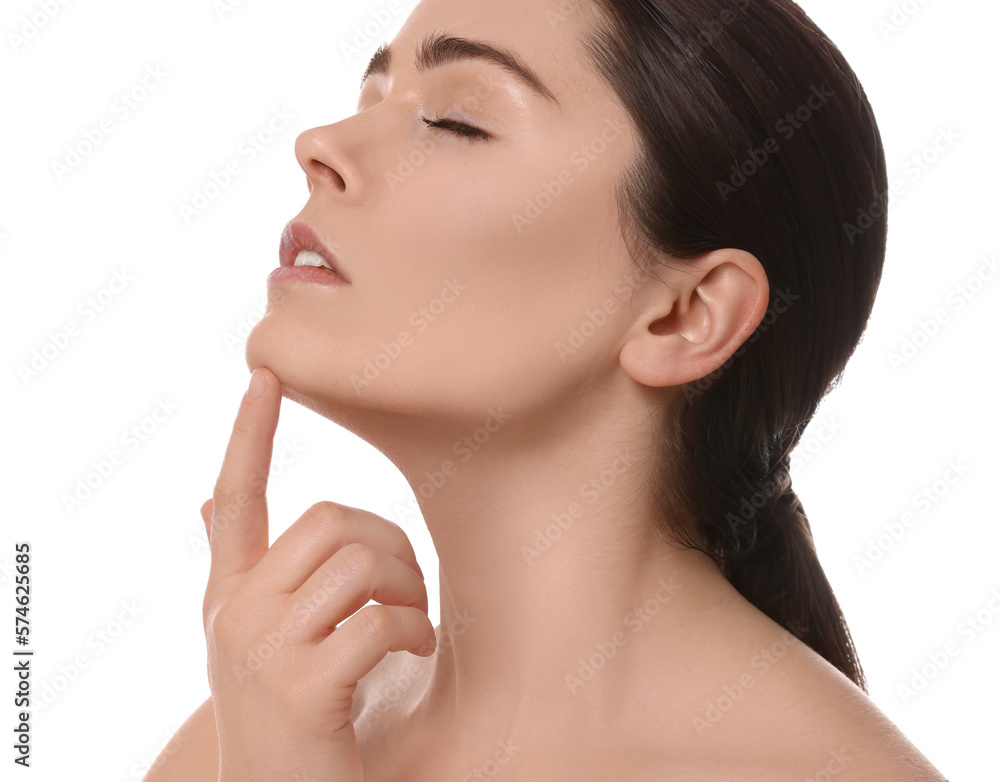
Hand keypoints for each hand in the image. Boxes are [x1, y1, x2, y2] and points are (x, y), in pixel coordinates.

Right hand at [201, 367, 435, 781]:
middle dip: (389, 543)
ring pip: (361, 564)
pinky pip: (382, 622)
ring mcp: (265, 650)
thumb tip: (205, 502)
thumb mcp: (252, 636)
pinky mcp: (305, 687)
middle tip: (409, 584)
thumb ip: (241, 568)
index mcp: (228, 594)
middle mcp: (235, 613)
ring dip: (408, 589)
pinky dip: (416, 633)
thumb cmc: (288, 710)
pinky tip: (417, 652)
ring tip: (413, 620)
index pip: (234, 496)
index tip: (264, 374)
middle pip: (330, 521)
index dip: (249, 433)